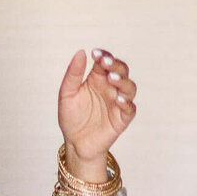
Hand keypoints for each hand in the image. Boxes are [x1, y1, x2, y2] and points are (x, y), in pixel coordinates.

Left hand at [58, 47, 136, 171]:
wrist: (76, 143)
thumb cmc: (71, 117)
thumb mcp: (67, 94)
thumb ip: (73, 74)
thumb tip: (81, 52)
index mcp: (98, 78)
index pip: (105, 62)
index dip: (103, 56)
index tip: (96, 54)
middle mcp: (110, 87)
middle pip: (121, 70)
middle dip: (115, 65)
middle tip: (106, 63)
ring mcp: (118, 102)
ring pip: (129, 87)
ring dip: (123, 81)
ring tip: (112, 79)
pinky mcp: (123, 118)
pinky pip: (130, 108)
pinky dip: (126, 102)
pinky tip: (118, 99)